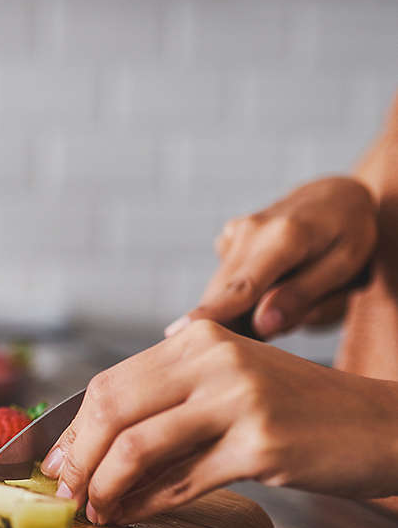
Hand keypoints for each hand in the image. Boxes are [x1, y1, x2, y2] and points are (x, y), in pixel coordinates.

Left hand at [40, 321, 397, 524]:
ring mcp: (239, 400)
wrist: (381, 426)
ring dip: (105, 488)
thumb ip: (167, 402)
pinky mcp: (262, 446)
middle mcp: (214, 358)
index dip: (73, 430)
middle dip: (78, 459)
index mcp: (198, 337)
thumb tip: (88, 447)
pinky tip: (131, 516)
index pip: (109, 383)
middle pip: (112, 410)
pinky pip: (182, 482)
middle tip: (62, 494)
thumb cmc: (296, 410)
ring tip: (94, 511)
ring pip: (138, 447)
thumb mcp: (227, 386)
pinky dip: (147, 505)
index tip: (54, 464)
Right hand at [166, 177, 376, 339]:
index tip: (179, 332)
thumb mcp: (345, 264)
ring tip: (285, 296)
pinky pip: (225, 280)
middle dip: (236, 324)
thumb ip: (303, 294)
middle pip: (225, 294)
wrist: (331, 195)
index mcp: (285, 236)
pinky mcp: (225, 238)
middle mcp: (250, 231)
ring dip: (242, 310)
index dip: (213, 313)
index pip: (243, 286)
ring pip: (222, 289)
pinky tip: (269, 282)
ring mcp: (233, 232)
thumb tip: (262, 325)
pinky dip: (240, 294)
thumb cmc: (348, 232)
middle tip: (275, 330)